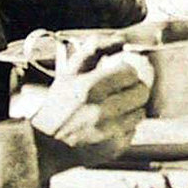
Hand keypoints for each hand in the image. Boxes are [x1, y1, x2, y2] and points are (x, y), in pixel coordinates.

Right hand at [31, 50, 151, 158]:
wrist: (46, 145)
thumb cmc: (57, 107)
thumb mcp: (67, 74)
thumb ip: (91, 52)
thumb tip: (117, 39)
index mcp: (89, 88)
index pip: (130, 72)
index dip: (126, 71)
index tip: (119, 73)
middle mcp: (101, 111)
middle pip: (141, 92)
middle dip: (134, 88)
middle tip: (122, 90)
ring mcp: (109, 132)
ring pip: (140, 112)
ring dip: (131, 108)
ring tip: (115, 108)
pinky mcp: (114, 148)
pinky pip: (133, 131)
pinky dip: (126, 127)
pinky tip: (111, 124)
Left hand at [74, 0, 145, 25]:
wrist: (80, 10)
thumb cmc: (77, 4)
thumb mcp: (77, 0)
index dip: (111, 6)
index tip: (101, 17)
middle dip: (119, 14)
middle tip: (106, 25)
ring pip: (137, 5)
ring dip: (124, 20)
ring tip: (109, 25)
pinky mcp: (138, 0)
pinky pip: (141, 13)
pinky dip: (130, 22)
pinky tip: (117, 24)